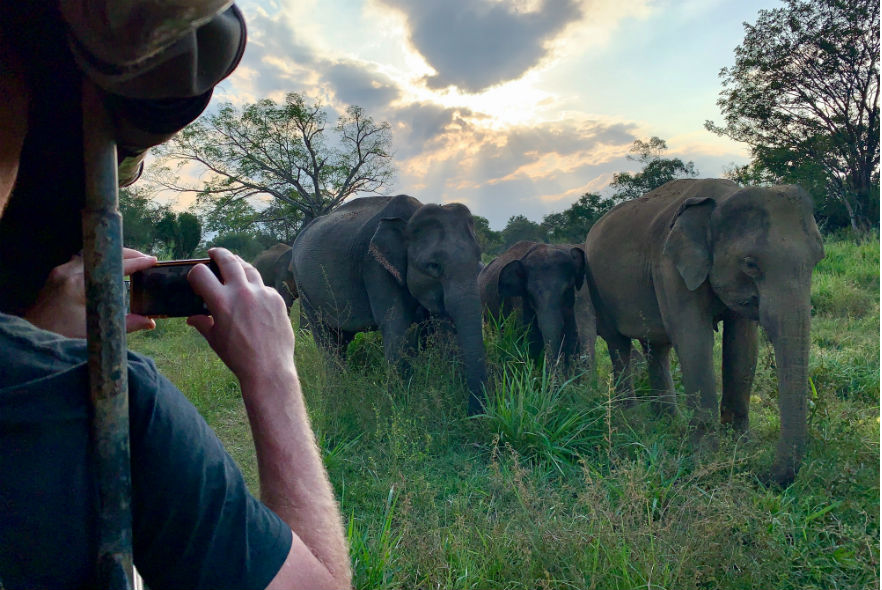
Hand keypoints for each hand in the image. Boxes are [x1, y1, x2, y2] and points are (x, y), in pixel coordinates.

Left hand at [24, 248, 157, 337]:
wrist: (33, 336)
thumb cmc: (62, 336)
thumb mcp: (96, 332)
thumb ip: (126, 325)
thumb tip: (150, 321)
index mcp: (78, 285)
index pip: (113, 267)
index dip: (136, 263)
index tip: (152, 261)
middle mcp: (67, 273)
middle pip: (103, 255)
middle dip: (127, 255)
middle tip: (145, 259)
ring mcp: (60, 272)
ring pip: (92, 254)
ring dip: (112, 257)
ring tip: (130, 262)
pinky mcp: (56, 275)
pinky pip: (82, 260)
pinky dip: (99, 263)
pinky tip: (108, 270)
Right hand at [186, 248, 294, 385]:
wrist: (269, 368)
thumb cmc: (238, 356)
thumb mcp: (215, 339)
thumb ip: (202, 323)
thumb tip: (192, 318)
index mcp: (221, 301)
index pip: (201, 273)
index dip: (195, 273)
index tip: (197, 276)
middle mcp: (242, 292)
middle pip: (229, 260)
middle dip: (218, 253)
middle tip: (214, 253)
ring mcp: (262, 293)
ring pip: (249, 269)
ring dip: (239, 265)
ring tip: (235, 267)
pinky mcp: (277, 299)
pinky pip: (264, 287)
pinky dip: (256, 288)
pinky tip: (253, 296)